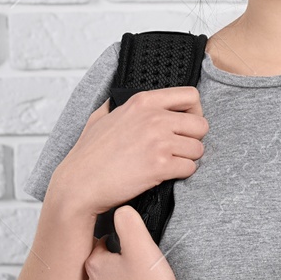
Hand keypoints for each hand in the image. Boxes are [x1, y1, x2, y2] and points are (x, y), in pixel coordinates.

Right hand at [47, 86, 206, 219]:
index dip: (194, 112)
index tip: (186, 125)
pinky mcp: (160, 166)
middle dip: (193, 139)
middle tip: (179, 149)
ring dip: (187, 159)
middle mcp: (154, 118)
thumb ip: (116, 106)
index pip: (191, 95)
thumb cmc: (88, 155)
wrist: (79, 183)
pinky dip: (181, 174)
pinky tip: (165, 175)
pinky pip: (190, 168)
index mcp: (142, 102)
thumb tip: (117, 100)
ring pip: (198, 149)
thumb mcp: (100, 117)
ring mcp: (158, 141)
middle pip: (201, 124)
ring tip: (168, 164)